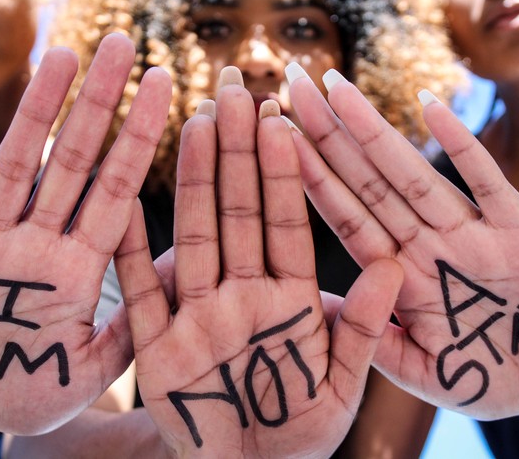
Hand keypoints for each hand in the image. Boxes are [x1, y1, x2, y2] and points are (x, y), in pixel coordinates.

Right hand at [0, 34, 171, 434]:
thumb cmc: (28, 391)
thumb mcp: (93, 364)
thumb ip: (136, 320)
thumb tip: (188, 267)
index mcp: (79, 269)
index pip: (117, 189)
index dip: (141, 137)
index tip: (166, 87)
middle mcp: (37, 247)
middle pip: (73, 162)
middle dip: (97, 103)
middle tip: (121, 43)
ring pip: (16, 168)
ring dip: (36, 113)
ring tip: (61, 56)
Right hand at [115, 67, 402, 456]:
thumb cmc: (300, 436)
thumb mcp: (342, 386)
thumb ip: (363, 329)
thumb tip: (394, 267)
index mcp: (289, 302)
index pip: (286, 225)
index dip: (284, 175)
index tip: (282, 123)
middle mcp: (241, 297)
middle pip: (238, 216)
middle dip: (237, 156)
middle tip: (233, 94)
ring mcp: (197, 318)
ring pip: (193, 238)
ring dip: (193, 183)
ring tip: (194, 126)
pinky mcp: (156, 351)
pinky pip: (140, 296)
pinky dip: (130, 255)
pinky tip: (124, 206)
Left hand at [287, 67, 518, 418]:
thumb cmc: (486, 376)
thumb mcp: (425, 372)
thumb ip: (378, 342)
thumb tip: (321, 307)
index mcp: (400, 277)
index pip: (344, 217)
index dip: (309, 177)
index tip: (272, 138)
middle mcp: (427, 246)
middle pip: (367, 183)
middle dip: (326, 136)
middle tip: (290, 84)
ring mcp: (471, 234)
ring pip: (412, 175)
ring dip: (373, 131)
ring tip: (335, 88)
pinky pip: (486, 182)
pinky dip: (463, 146)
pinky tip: (429, 106)